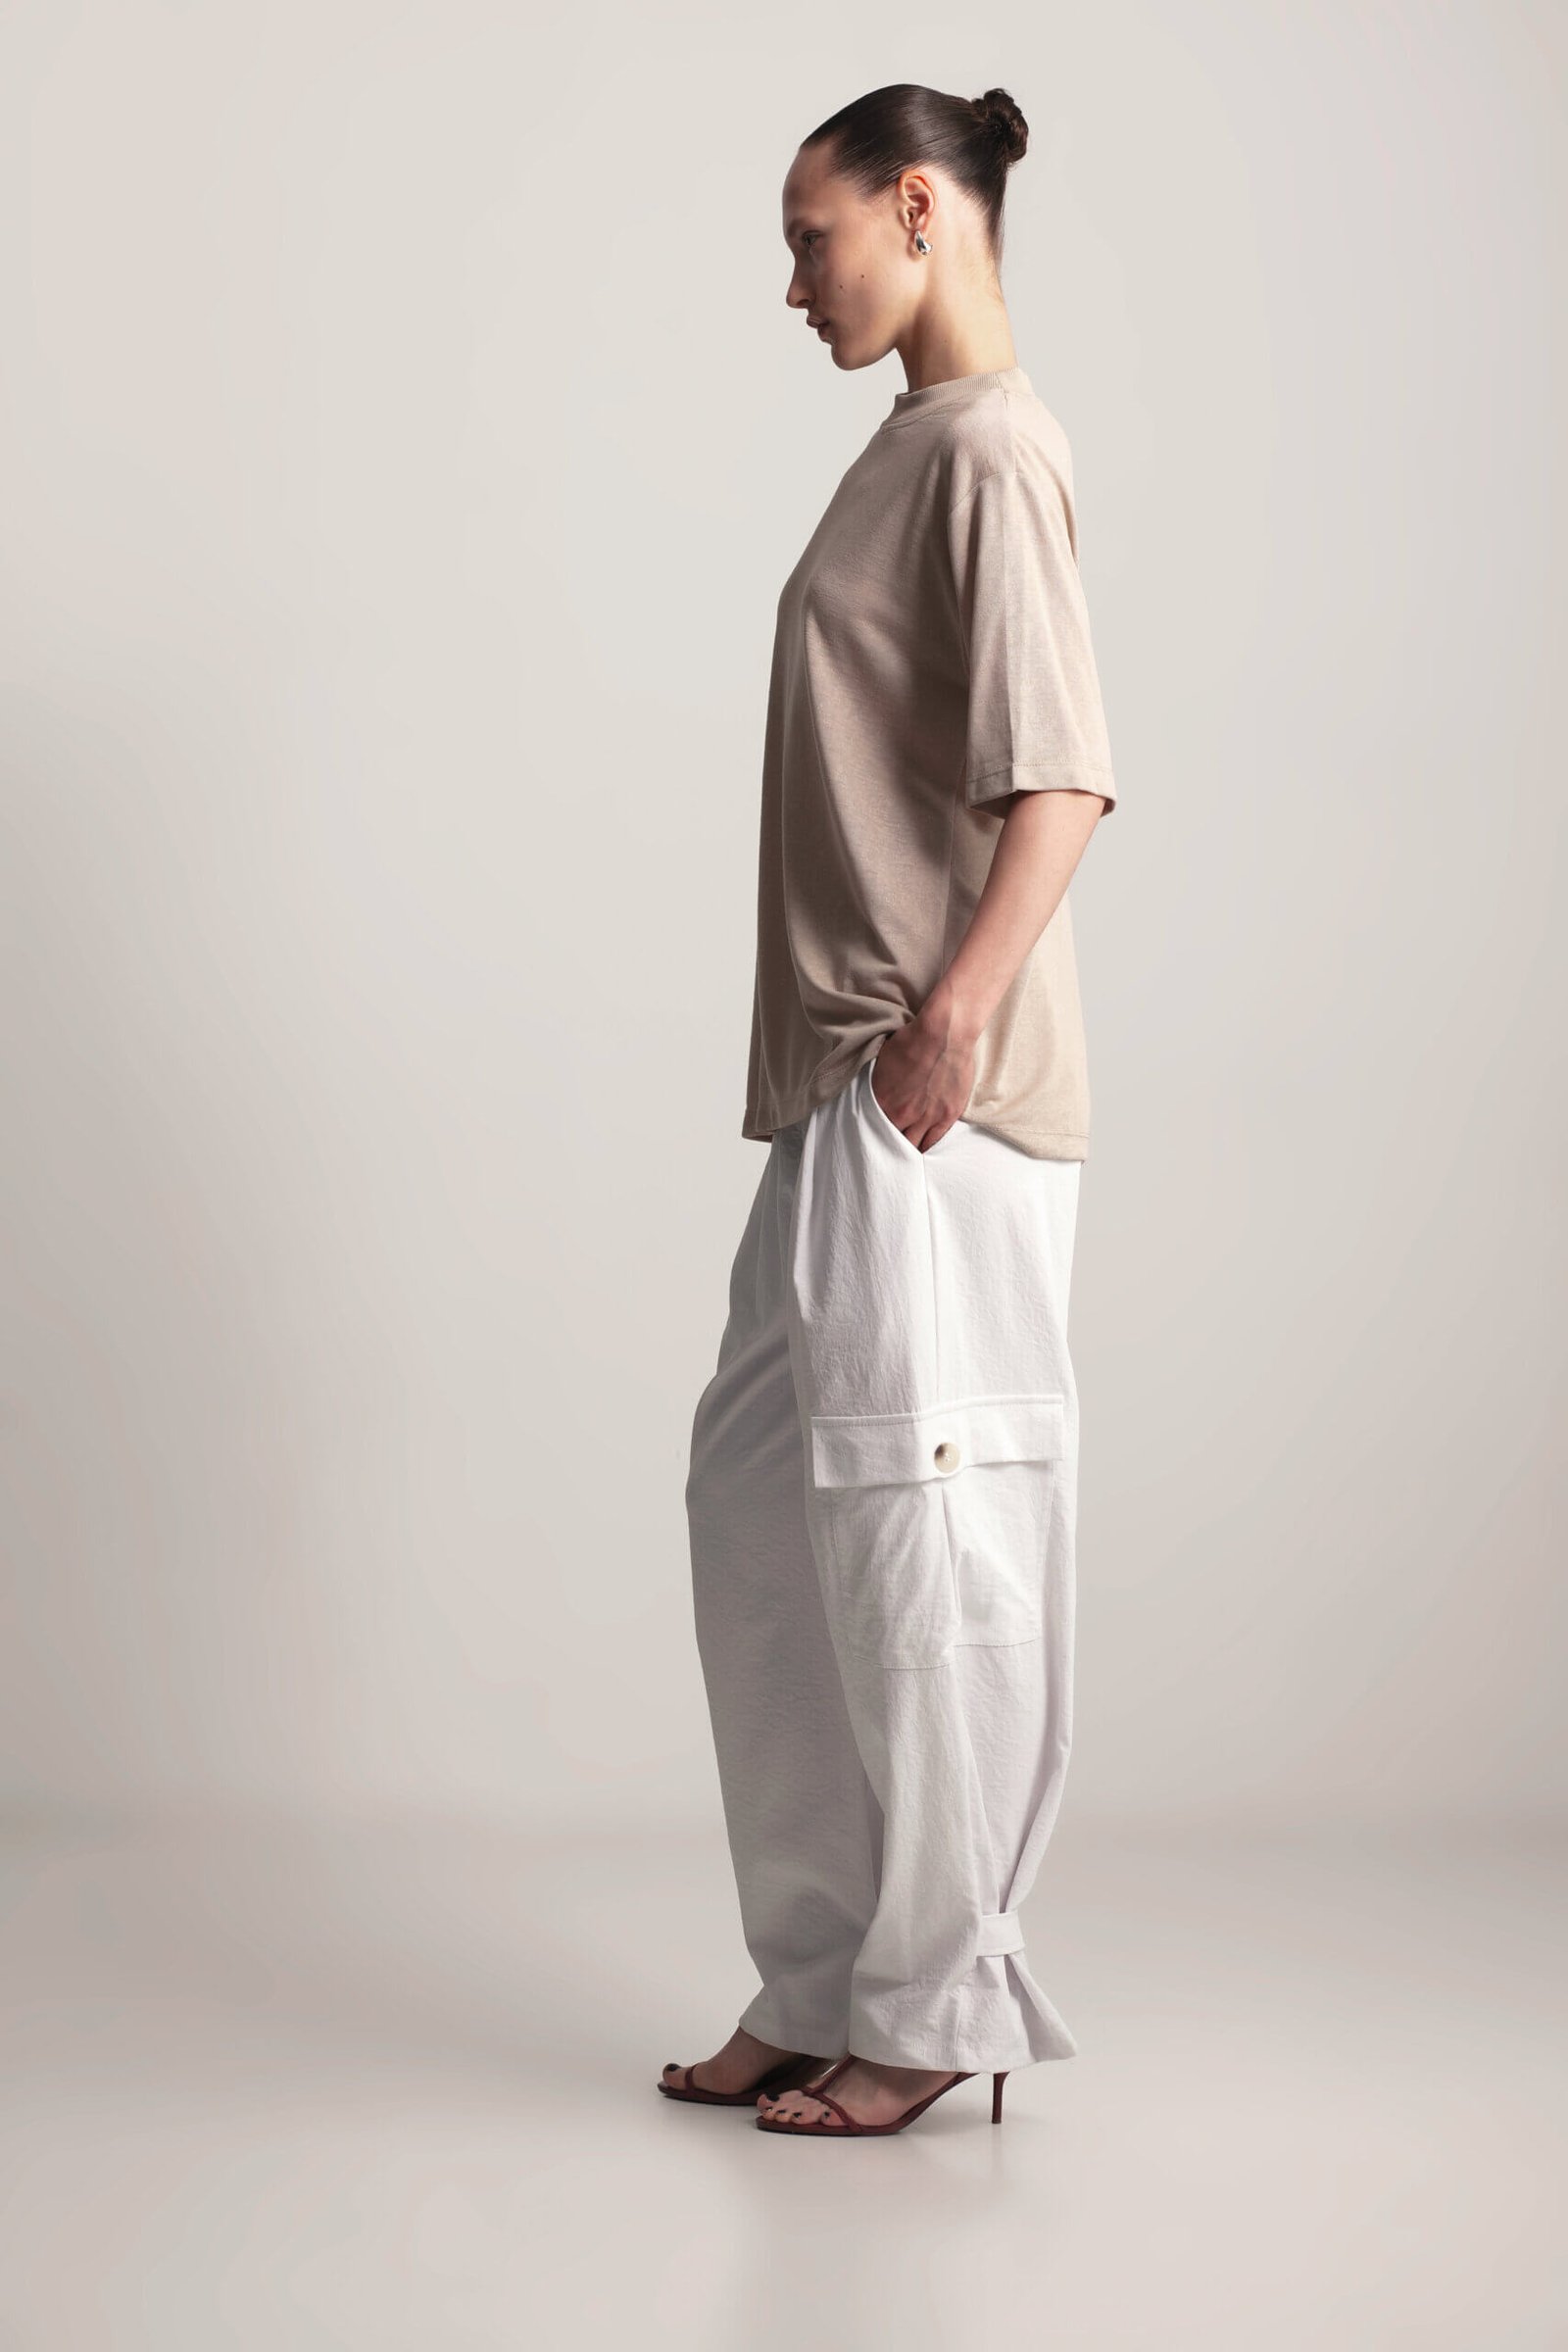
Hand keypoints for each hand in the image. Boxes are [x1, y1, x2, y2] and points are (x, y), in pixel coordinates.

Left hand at [868, 1022, 974, 1152]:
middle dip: (889, 1147)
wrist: (944, 1033)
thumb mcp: (883, 1061)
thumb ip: (877, 1083)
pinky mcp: (948, 1115)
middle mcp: (903, 1114)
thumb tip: (872, 1089)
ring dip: (908, 1149)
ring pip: (914, 1145)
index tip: (872, 1139)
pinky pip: (934, 1140)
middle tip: (886, 1151)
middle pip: (892, 1143)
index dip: (872, 1136)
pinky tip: (922, 1150)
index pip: (872, 1129)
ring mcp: (927, 1117)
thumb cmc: (913, 1040)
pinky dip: (926, 1146)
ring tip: (904, 1153)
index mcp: (883, 1101)